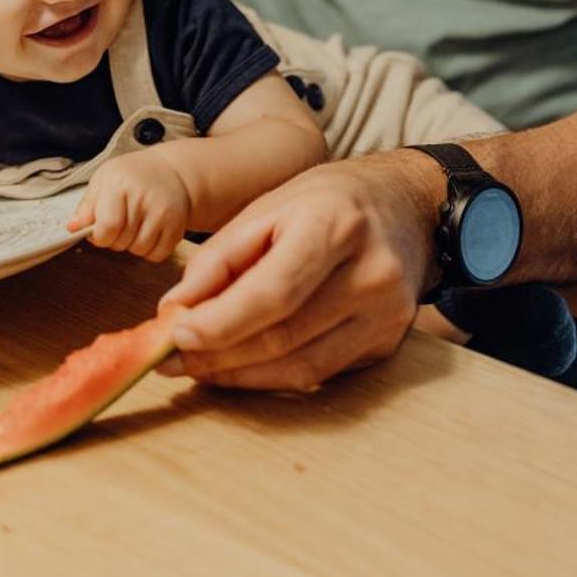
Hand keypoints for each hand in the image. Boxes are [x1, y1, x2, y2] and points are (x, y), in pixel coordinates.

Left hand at [66, 152, 192, 261]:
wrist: (170, 170)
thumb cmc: (131, 175)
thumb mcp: (103, 180)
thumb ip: (87, 206)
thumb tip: (72, 228)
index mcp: (119, 184)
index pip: (107, 227)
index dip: (100, 236)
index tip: (100, 230)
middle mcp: (143, 198)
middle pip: (121, 242)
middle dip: (115, 239)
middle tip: (121, 221)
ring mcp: (163, 212)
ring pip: (138, 250)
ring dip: (132, 244)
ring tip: (136, 224)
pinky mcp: (178, 226)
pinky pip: (157, 255)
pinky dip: (150, 250)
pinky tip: (150, 231)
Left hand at [155, 152, 442, 390]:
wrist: (406, 206)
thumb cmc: (328, 200)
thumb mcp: (270, 206)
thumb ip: (220, 257)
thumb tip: (177, 309)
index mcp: (337, 224)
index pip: (274, 292)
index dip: (221, 322)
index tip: (176, 336)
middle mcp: (372, 273)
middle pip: (284, 336)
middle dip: (219, 354)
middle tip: (170, 359)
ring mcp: (387, 315)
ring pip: (301, 368)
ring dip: (240, 375)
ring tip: (197, 367)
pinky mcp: (388, 344)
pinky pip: (320, 373)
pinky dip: (272, 376)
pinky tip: (240, 366)